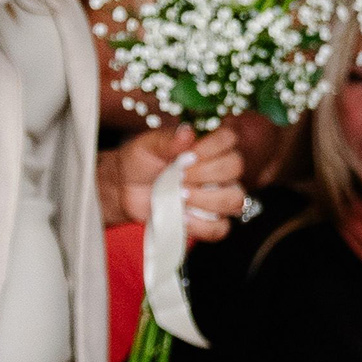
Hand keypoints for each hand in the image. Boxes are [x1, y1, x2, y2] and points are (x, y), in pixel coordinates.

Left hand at [101, 123, 245, 242]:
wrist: (125, 189)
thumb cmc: (140, 163)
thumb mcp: (147, 146)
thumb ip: (167, 140)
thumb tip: (187, 132)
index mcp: (209, 146)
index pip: (229, 139)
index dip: (213, 146)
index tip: (187, 155)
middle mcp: (220, 170)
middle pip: (236, 167)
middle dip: (206, 174)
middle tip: (179, 177)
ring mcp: (218, 197)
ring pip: (235, 200)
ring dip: (207, 200)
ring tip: (181, 197)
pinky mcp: (210, 221)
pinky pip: (221, 229)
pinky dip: (201, 226)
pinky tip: (182, 217)